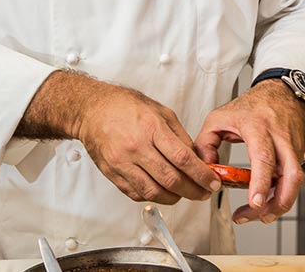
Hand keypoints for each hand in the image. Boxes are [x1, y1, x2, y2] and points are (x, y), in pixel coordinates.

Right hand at [76, 84, 220, 204]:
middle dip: (193, 190)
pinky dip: (154, 197)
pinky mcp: (112, 174)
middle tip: (204, 192)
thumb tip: (197, 158)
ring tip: (185, 193)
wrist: (92, 110)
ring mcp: (122, 163)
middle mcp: (136, 147)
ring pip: (154, 192)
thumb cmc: (124, 106)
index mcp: (151, 127)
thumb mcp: (160, 111)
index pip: (182, 158)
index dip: (201, 174)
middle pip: (171, 179)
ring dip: (175, 198)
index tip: (212, 182)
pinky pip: (137, 194)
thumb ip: (180, 136)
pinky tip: (163, 191)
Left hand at [194, 80, 304, 223]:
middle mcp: (280, 138)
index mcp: (258, 127)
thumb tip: (206, 170)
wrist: (280, 93)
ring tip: (261, 215)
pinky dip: (282, 193)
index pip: (263, 158)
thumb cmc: (250, 107)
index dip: (260, 183)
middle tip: (260, 216)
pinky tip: (267, 199)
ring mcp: (293, 148)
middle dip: (278, 202)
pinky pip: (293, 179)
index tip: (254, 202)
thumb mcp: (218, 118)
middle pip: (289, 175)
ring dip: (281, 203)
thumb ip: (205, 144)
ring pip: (295, 181)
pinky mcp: (298, 155)